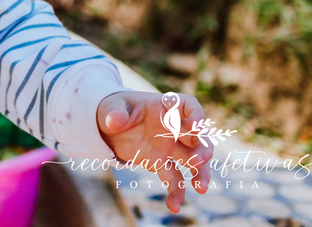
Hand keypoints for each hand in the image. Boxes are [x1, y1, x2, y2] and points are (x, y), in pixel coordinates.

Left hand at [97, 91, 213, 213]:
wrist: (108, 126)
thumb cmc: (116, 109)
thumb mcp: (111, 106)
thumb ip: (114, 113)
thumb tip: (115, 122)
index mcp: (166, 107)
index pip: (189, 106)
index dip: (197, 115)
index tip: (197, 126)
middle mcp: (174, 127)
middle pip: (198, 137)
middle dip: (203, 148)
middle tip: (200, 160)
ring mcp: (171, 147)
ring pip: (194, 160)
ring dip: (201, 173)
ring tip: (201, 187)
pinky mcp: (162, 163)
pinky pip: (175, 179)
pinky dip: (176, 192)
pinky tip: (174, 205)